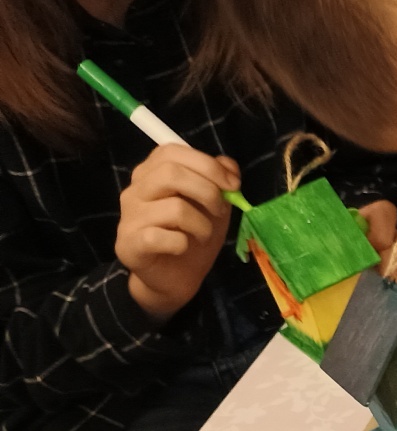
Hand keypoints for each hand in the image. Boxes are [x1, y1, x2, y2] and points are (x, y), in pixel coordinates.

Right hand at [115, 145, 237, 322]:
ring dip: (201, 224)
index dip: (207, 164)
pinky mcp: (129, 243)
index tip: (233, 184)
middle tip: (220, 211)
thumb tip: (229, 165)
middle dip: (208, 191)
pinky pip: (162, 237)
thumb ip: (219, 181)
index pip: (172, 151)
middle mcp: (135, 190)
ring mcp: (129, 217)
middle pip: (171, 173)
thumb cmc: (192, 237)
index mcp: (152, 174)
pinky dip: (182, 244)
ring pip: (174, 207)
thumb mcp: (213, 206)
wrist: (174, 278)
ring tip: (203, 235)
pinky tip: (183, 248)